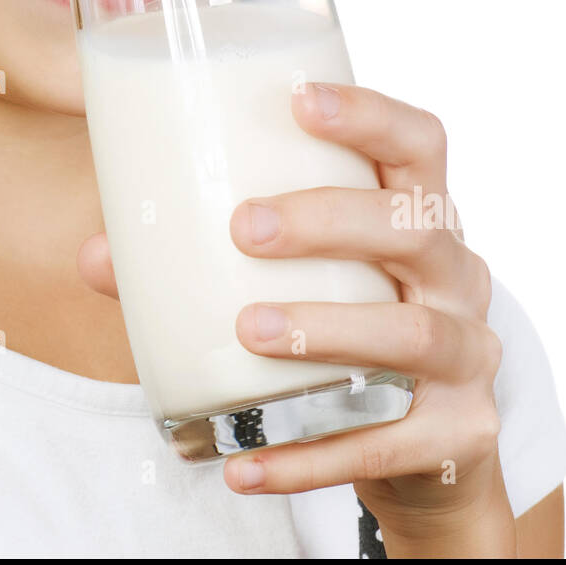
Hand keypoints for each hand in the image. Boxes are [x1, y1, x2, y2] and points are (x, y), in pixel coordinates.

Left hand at [77, 82, 514, 555]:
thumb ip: (198, 265)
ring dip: (327, 330)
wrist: (425, 450)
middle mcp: (457, 275)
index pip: (417, 142)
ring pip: (415, 334)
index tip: (298, 102)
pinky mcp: (459, 437)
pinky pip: (386, 446)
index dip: (368, 114)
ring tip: (248, 330)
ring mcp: (470, 356)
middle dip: (329, 221)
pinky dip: (310, 456)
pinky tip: (243, 462)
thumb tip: (95, 255)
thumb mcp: (299, 281)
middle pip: (416, 227)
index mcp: (418, 215)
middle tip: (245, 228)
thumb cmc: (344, 329)